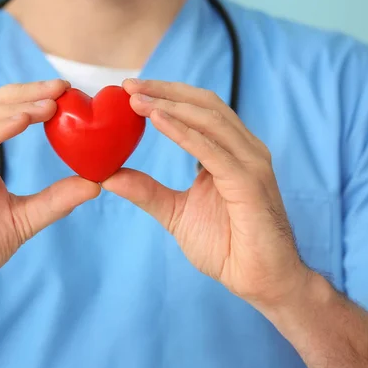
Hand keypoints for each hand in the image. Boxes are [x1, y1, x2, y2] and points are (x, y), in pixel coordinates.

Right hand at [0, 80, 99, 305]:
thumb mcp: (23, 219)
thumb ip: (55, 199)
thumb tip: (96, 183)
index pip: (2, 113)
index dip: (32, 99)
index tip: (68, 93)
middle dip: (28, 93)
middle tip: (64, 88)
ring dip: (15, 107)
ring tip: (50, 104)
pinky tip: (21, 122)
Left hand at [103, 79, 311, 307]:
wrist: (259, 281)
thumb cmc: (226, 246)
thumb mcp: (175, 213)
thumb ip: (146, 191)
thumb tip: (108, 175)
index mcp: (228, 152)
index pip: (197, 110)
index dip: (165, 96)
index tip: (129, 90)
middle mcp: (244, 150)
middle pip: (204, 104)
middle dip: (165, 91)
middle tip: (128, 86)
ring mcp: (250, 164)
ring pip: (210, 120)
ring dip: (171, 106)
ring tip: (137, 100)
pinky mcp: (250, 184)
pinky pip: (213, 151)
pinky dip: (184, 134)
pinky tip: (158, 122)